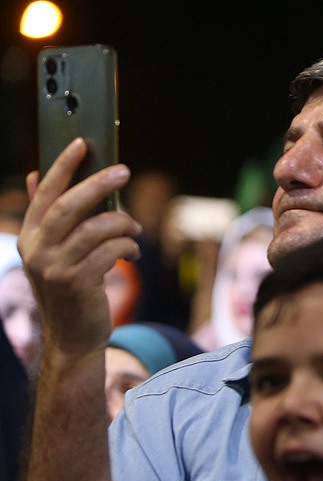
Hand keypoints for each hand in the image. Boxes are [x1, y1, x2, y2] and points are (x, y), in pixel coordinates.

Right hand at [20, 140, 140, 360]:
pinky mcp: (77, 283)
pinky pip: (111, 251)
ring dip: (122, 223)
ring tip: (133, 228)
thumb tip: (36, 175)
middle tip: (123, 170)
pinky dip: (128, 247)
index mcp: (30, 238)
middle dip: (97, 184)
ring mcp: (55, 268)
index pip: (44, 195)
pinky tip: (132, 253)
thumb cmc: (70, 288)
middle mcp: (37, 251)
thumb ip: (48, 216)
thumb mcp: (54, 252)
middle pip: (68, 206)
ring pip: (95, 228)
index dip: (62, 167)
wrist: (73, 336)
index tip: (81, 144)